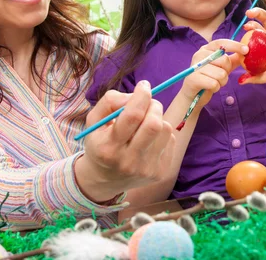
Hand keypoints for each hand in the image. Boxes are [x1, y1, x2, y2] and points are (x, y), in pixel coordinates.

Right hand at [75, 81, 174, 201]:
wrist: (105, 180)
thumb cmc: (101, 143)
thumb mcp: (94, 121)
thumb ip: (110, 101)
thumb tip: (136, 94)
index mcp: (108, 147)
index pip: (132, 116)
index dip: (141, 96)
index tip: (144, 86)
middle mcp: (128, 161)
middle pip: (154, 124)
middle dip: (154, 105)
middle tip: (148, 103)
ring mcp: (146, 169)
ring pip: (166, 129)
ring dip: (158, 119)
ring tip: (146, 124)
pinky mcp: (160, 172)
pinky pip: (170, 140)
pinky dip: (162, 134)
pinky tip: (150, 139)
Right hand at [178, 39, 246, 107]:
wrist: (193, 94)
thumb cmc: (209, 78)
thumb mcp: (222, 67)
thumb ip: (233, 59)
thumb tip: (246, 52)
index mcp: (206, 49)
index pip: (222, 43)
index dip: (235, 45)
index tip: (246, 50)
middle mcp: (199, 55)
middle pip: (224, 60)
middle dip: (226, 71)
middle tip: (219, 75)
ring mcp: (195, 66)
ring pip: (221, 74)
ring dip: (222, 81)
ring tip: (214, 82)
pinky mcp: (193, 79)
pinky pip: (214, 84)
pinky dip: (216, 88)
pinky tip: (210, 87)